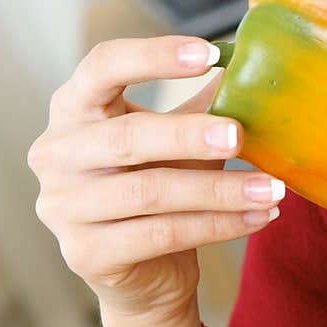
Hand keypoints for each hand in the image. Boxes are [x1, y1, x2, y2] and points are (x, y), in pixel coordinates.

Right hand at [26, 36, 284, 326]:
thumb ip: (203, 103)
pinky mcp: (86, 254)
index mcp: (73, 108)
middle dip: (188, 135)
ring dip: (218, 190)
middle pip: (127, 136)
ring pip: (149, 192)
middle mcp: (56, 154)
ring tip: (270, 188)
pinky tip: (257, 218)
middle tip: (239, 135)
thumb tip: (253, 62)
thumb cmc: (156, 185)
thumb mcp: (175, 138)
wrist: (143, 271)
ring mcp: (64, 207)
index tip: (211, 54)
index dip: (154, 57)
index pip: (102, 67)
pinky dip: (217, 225)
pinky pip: (161, 234)